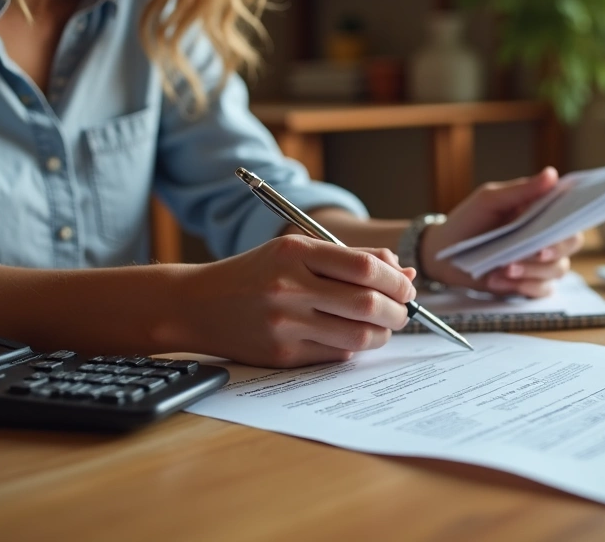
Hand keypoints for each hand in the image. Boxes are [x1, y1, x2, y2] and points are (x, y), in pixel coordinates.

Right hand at [175, 236, 416, 367]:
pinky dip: (353, 346)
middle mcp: (289, 287)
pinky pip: (337, 354)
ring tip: (382, 325)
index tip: (407, 286)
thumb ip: (351, 258)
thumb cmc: (256, 273)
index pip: (366, 268)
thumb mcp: (297, 251)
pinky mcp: (282, 355)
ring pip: (358, 336)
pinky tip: (348, 335)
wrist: (197, 304)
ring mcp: (285, 324)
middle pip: (368, 304)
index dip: (397, 280)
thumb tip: (404, 271)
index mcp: (296, 253)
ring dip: (382, 333)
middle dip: (399, 310)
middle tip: (403, 310)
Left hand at [420, 167, 584, 297]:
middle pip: (570, 243)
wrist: (444, 253)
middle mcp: (545, 236)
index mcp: (540, 212)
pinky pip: (541, 290)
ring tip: (503, 268)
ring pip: (558, 270)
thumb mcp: (489, 200)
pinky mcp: (529, 283)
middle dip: (554, 250)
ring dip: (532, 271)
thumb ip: (521, 190)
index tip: (559, 226)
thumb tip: (551, 174)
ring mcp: (539, 262)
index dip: (573, 219)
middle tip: (535, 252)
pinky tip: (498, 280)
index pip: (570, 214)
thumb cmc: (468, 221)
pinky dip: (521, 287)